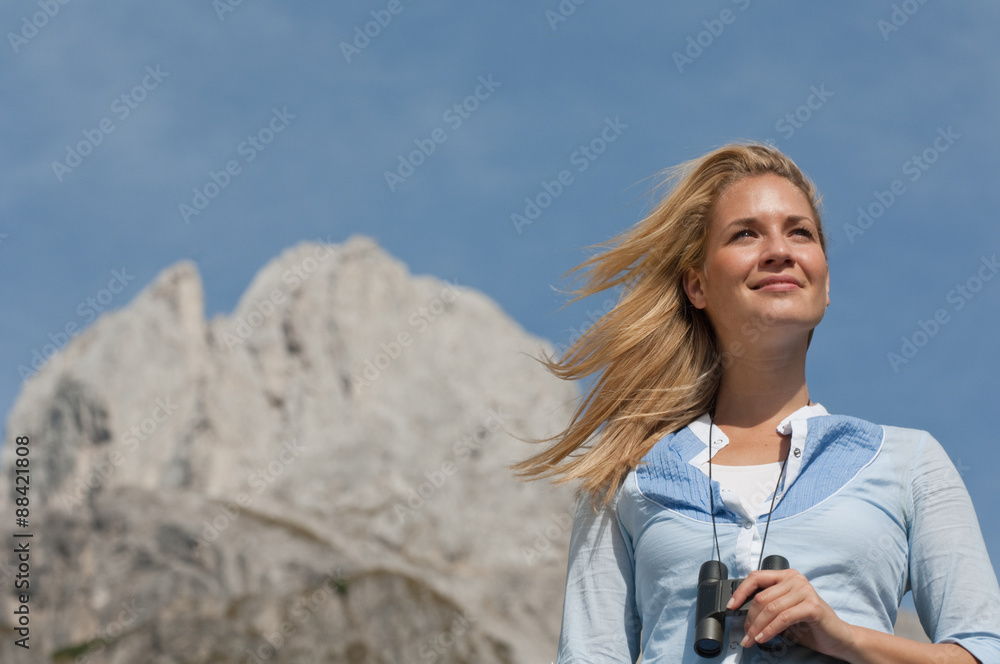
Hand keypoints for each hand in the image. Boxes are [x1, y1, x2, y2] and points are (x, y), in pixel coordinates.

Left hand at [726, 568, 857, 658]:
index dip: (740, 592)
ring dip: (757, 627)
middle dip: (749, 618)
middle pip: (762, 597)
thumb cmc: (810, 625)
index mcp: (787, 576)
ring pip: (770, 609)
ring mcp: (805, 591)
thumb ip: (768, 606)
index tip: (731, 606)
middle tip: (744, 634)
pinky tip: (763, 638)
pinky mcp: (811, 607)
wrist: (838, 637)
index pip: (756, 577)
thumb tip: (742, 612)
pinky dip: (769, 630)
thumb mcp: (784, 611)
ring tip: (751, 639)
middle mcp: (796, 579)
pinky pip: (783, 618)